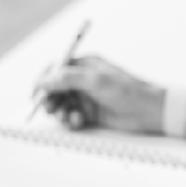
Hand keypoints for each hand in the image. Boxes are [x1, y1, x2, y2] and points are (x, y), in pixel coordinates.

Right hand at [36, 55, 163, 132]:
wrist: (150, 111)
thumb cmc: (129, 91)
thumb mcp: (96, 81)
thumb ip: (68, 79)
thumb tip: (44, 80)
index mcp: (85, 65)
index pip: (55, 68)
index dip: (43, 80)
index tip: (36, 93)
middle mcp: (83, 80)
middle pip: (55, 88)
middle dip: (49, 98)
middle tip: (49, 108)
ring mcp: (86, 97)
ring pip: (61, 104)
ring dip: (60, 111)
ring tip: (67, 117)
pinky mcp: (90, 113)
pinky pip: (71, 116)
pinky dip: (71, 120)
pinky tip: (78, 121)